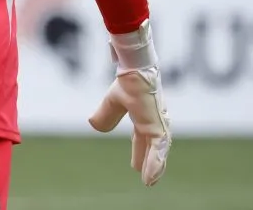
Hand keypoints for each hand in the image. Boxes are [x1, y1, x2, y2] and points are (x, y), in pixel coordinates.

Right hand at [89, 65, 171, 186]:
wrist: (134, 70)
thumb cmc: (127, 80)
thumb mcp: (112, 102)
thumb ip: (105, 114)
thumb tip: (94, 125)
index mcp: (144, 115)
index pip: (142, 137)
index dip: (139, 151)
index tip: (135, 165)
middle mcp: (153, 120)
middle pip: (152, 147)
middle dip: (150, 162)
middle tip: (148, 179)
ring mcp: (157, 124)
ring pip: (158, 151)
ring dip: (154, 167)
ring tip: (150, 181)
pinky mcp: (157, 127)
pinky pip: (158, 149)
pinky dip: (155, 163)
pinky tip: (152, 176)